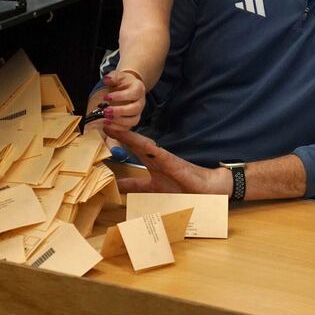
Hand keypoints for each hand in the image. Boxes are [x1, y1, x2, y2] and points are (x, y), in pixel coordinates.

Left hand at [97, 69, 145, 135]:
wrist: (127, 87)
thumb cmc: (122, 82)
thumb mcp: (118, 76)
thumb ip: (113, 77)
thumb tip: (107, 79)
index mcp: (139, 89)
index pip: (133, 93)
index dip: (120, 96)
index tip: (106, 97)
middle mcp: (141, 102)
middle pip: (134, 109)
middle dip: (119, 111)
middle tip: (105, 111)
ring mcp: (138, 112)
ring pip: (133, 121)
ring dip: (118, 121)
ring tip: (105, 119)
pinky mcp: (133, 120)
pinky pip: (128, 127)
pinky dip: (117, 127)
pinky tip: (107, 124)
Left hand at [106, 127, 230, 195]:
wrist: (209, 190)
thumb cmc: (184, 189)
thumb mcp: (154, 190)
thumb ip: (136, 187)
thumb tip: (118, 187)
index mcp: (152, 165)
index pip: (133, 151)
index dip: (120, 142)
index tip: (105, 133)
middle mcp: (157, 160)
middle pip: (136, 144)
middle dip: (121, 134)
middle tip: (106, 123)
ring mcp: (166, 161)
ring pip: (146, 147)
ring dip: (132, 138)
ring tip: (118, 129)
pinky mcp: (176, 165)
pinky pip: (162, 157)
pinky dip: (152, 150)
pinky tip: (143, 143)